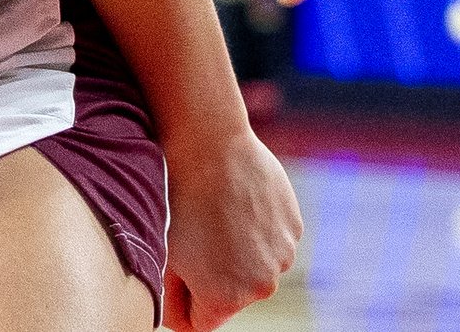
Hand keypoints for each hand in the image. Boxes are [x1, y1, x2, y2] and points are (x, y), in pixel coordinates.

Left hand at [158, 129, 300, 330]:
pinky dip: (259, 229)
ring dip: (238, 252)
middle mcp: (261, 286)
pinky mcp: (294, 227)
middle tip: (195, 236)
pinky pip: (272, 240)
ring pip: (254, 266)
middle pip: (232, 295)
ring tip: (217, 215)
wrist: (209, 145)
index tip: (175, 272)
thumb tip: (182, 317)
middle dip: (214, 276)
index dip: (182, 299)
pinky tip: (239, 203)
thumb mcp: (165, 257)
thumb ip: (175, 299)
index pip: (200, 322)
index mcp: (225, 299)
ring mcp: (282, 256)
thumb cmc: (177, 201)